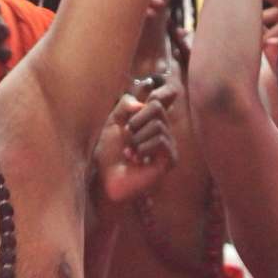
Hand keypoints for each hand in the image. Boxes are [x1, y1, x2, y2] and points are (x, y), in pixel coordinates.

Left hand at [93, 87, 179, 203]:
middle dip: (135, 121)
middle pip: (157, 107)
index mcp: (151, 121)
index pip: (156, 100)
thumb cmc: (109, 152)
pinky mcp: (170, 160)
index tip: (126, 123)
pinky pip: (161, 140)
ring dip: (137, 138)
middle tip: (127, 137)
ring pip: (158, 125)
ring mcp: (168, 145)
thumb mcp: (113, 122)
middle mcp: (163, 131)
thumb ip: (125, 104)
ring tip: (130, 152)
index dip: (139, 107)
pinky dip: (143, 147)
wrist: (107, 177)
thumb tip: (143, 102)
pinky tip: (136, 159)